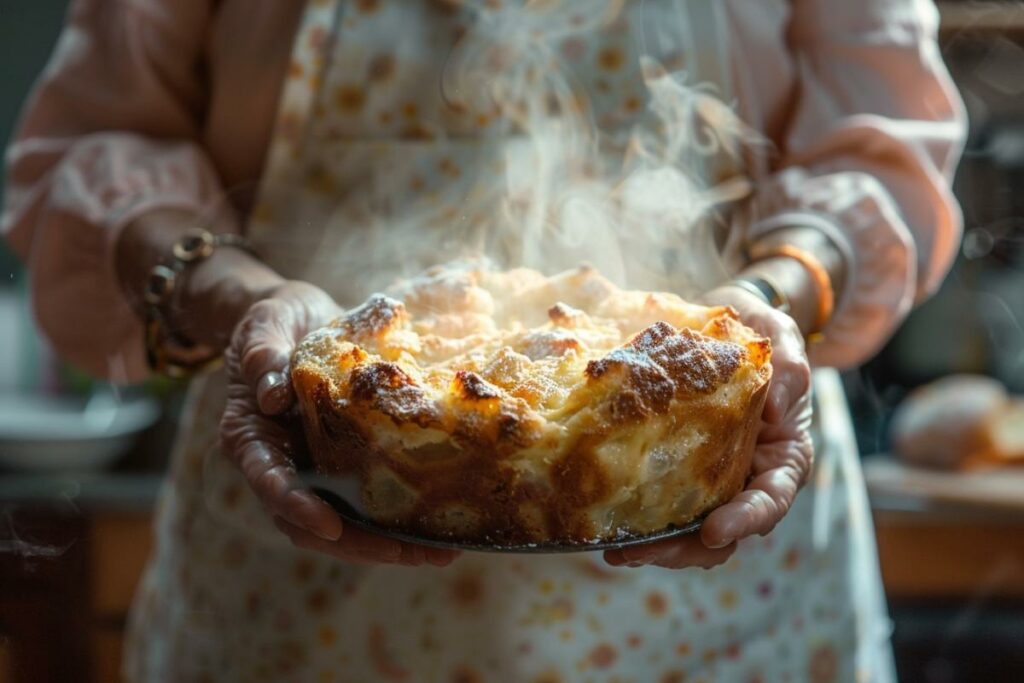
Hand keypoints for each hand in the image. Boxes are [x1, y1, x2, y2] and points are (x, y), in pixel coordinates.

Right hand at [220, 280, 458, 566]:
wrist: (297, 317)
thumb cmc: (274, 319)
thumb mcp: (265, 324)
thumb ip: (263, 355)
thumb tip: (272, 395)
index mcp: (250, 436)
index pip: (270, 482)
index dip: (298, 508)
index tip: (331, 527)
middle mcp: (280, 463)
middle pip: (310, 522)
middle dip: (359, 544)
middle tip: (410, 553)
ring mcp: (314, 466)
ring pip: (343, 523)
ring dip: (387, 544)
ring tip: (439, 551)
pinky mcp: (344, 462)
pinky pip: (367, 500)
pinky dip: (397, 518)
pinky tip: (440, 524)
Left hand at [604, 285, 812, 569]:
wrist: (728, 322)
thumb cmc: (763, 334)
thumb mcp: (785, 344)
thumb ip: (790, 373)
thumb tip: (774, 411)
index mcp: (782, 458)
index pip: (770, 501)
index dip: (745, 521)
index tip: (713, 531)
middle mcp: (746, 477)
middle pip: (724, 533)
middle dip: (685, 550)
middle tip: (642, 551)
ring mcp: (710, 477)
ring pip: (688, 530)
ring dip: (655, 546)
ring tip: (615, 550)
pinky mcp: (676, 466)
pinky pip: (658, 500)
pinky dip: (636, 518)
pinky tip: (603, 524)